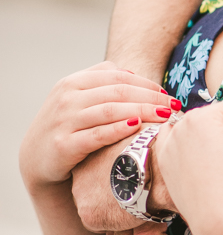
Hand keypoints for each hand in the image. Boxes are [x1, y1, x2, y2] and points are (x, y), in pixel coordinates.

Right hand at [20, 62, 178, 194]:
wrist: (37, 159)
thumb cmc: (68, 126)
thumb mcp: (77, 98)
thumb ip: (101, 81)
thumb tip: (133, 75)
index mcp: (73, 82)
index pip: (118, 77)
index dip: (146, 84)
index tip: (167, 94)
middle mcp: (67, 98)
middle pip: (118, 92)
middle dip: (151, 98)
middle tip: (174, 106)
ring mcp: (64, 121)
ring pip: (110, 110)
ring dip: (143, 111)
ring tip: (165, 116)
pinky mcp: (64, 145)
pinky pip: (97, 134)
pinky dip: (119, 129)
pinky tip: (138, 127)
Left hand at [157, 88, 222, 234]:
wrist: (217, 219)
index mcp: (201, 116)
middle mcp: (179, 125)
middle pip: (216, 122)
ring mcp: (168, 145)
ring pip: (198, 132)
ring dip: (212, 138)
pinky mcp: (164, 163)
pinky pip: (176, 143)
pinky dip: (186, 144)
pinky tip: (196, 149)